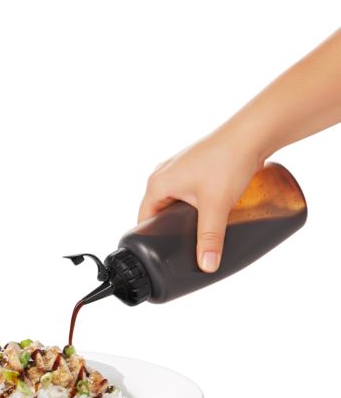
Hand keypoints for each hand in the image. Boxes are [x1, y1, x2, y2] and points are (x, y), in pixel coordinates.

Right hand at [139, 129, 262, 271]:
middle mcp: (164, 174)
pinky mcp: (196, 165)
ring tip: (198, 231)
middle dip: (170, 229)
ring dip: (183, 216)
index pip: (144, 220)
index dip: (151, 239)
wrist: (253, 131)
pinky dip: (194, 203)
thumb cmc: (228, 159)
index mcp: (157, 184)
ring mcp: (179, 167)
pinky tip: (208, 211)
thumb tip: (207, 266)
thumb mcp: (217, 206)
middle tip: (184, 247)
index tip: (161, 254)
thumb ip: (211, 238)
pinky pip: (187, 190)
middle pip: (159, 212)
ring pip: (174, 200)